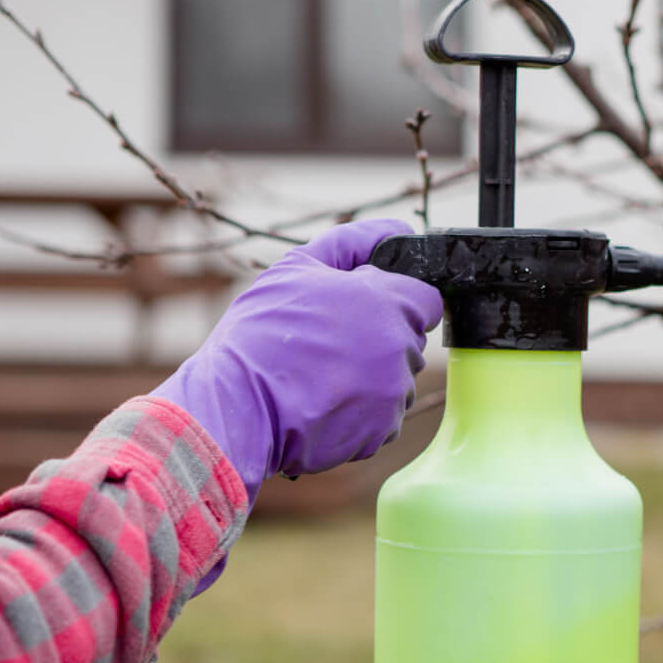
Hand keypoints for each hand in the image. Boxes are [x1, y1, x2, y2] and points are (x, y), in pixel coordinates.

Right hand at [152, 219, 440, 589]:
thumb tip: (398, 231)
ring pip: (397, 380)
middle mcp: (400, 348)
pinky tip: (322, 403)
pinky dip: (360, 412)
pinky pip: (383, 417)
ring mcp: (393, 393)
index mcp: (388, 302)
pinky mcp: (381, 431)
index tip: (365, 309)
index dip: (397, 300)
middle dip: (381, 339)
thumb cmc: (262, 333)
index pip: (426, 299)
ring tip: (320, 376)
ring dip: (372, 377)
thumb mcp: (298, 267)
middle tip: (330, 344)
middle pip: (410, 340)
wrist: (236, 405)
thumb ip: (354, 242)